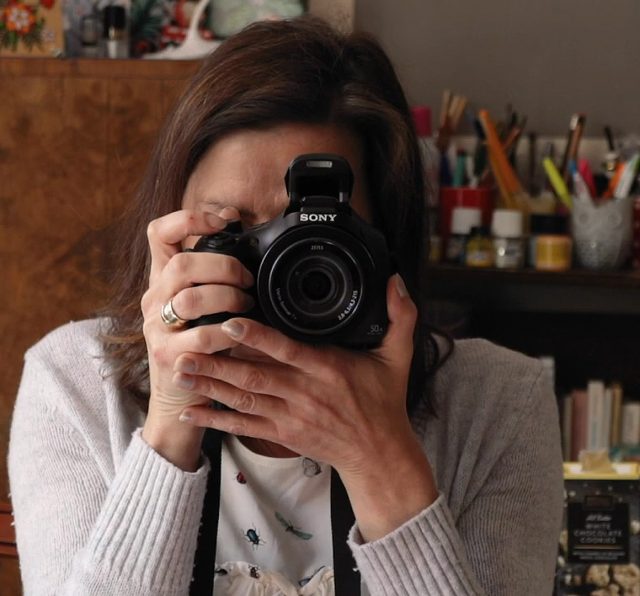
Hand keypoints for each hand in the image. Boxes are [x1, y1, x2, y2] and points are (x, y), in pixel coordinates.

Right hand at [140, 205, 254, 469]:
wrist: (179, 394)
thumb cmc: (200, 344)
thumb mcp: (203, 305)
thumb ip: (214, 276)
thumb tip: (245, 238)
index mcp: (162, 280)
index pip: (159, 233)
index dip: (188, 219)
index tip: (222, 221)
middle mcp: (153, 299)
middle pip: (181, 264)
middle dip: (223, 266)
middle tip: (247, 280)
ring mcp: (155, 328)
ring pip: (190, 298)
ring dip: (228, 297)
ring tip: (247, 305)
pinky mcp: (167, 355)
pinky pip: (200, 337)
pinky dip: (227, 331)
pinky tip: (239, 331)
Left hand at [175, 274, 438, 535]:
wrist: (378, 453)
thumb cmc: (384, 402)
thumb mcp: (398, 357)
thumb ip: (400, 316)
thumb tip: (397, 280)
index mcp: (327, 369)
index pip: (287, 349)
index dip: (257, 337)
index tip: (230, 322)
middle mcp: (303, 393)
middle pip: (253, 375)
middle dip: (216, 362)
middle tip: (184, 347)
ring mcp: (289, 416)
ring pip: (242, 399)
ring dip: (209, 385)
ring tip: (179, 371)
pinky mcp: (281, 434)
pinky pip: (244, 426)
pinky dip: (216, 420)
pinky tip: (191, 412)